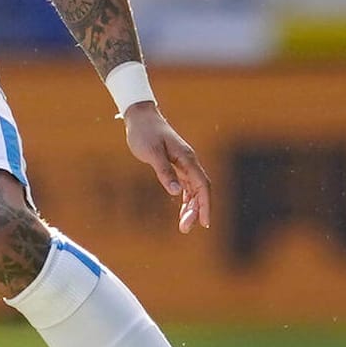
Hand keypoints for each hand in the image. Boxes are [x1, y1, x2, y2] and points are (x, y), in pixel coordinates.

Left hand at [122, 103, 211, 233]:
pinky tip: (183, 211)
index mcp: (187, 159)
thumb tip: (176, 192)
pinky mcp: (176, 165)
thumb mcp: (152, 153)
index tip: (204, 223)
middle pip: (200, 190)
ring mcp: (183, 163)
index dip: (205, 205)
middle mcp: (189, 162)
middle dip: (196, 211)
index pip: (202, 186)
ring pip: (194, 190)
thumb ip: (164, 172)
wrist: (140, 117)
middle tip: (185, 229)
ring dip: (191, 207)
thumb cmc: (144, 133)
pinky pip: (186, 185)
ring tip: (184, 226)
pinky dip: (186, 199)